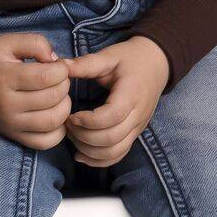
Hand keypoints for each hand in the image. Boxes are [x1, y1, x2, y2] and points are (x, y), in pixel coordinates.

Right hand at [0, 33, 70, 150]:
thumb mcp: (8, 41)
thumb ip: (36, 43)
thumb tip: (57, 61)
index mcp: (4, 78)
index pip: (47, 77)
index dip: (61, 69)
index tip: (57, 64)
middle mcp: (6, 105)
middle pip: (53, 98)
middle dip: (64, 84)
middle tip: (58, 77)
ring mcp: (9, 124)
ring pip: (52, 122)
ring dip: (64, 106)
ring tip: (57, 94)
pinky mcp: (13, 135)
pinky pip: (44, 142)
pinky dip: (58, 130)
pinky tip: (54, 113)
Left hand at [60, 36, 170, 167]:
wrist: (157, 64)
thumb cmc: (131, 59)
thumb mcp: (109, 56)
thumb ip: (85, 63)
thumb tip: (58, 66)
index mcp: (132, 93)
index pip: (112, 116)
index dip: (88, 121)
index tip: (72, 114)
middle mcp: (138, 114)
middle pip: (111, 139)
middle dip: (83, 136)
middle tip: (67, 124)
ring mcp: (138, 127)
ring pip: (114, 152)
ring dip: (88, 150)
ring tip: (73, 135)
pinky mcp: (134, 134)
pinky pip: (118, 155)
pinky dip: (98, 160)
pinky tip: (80, 154)